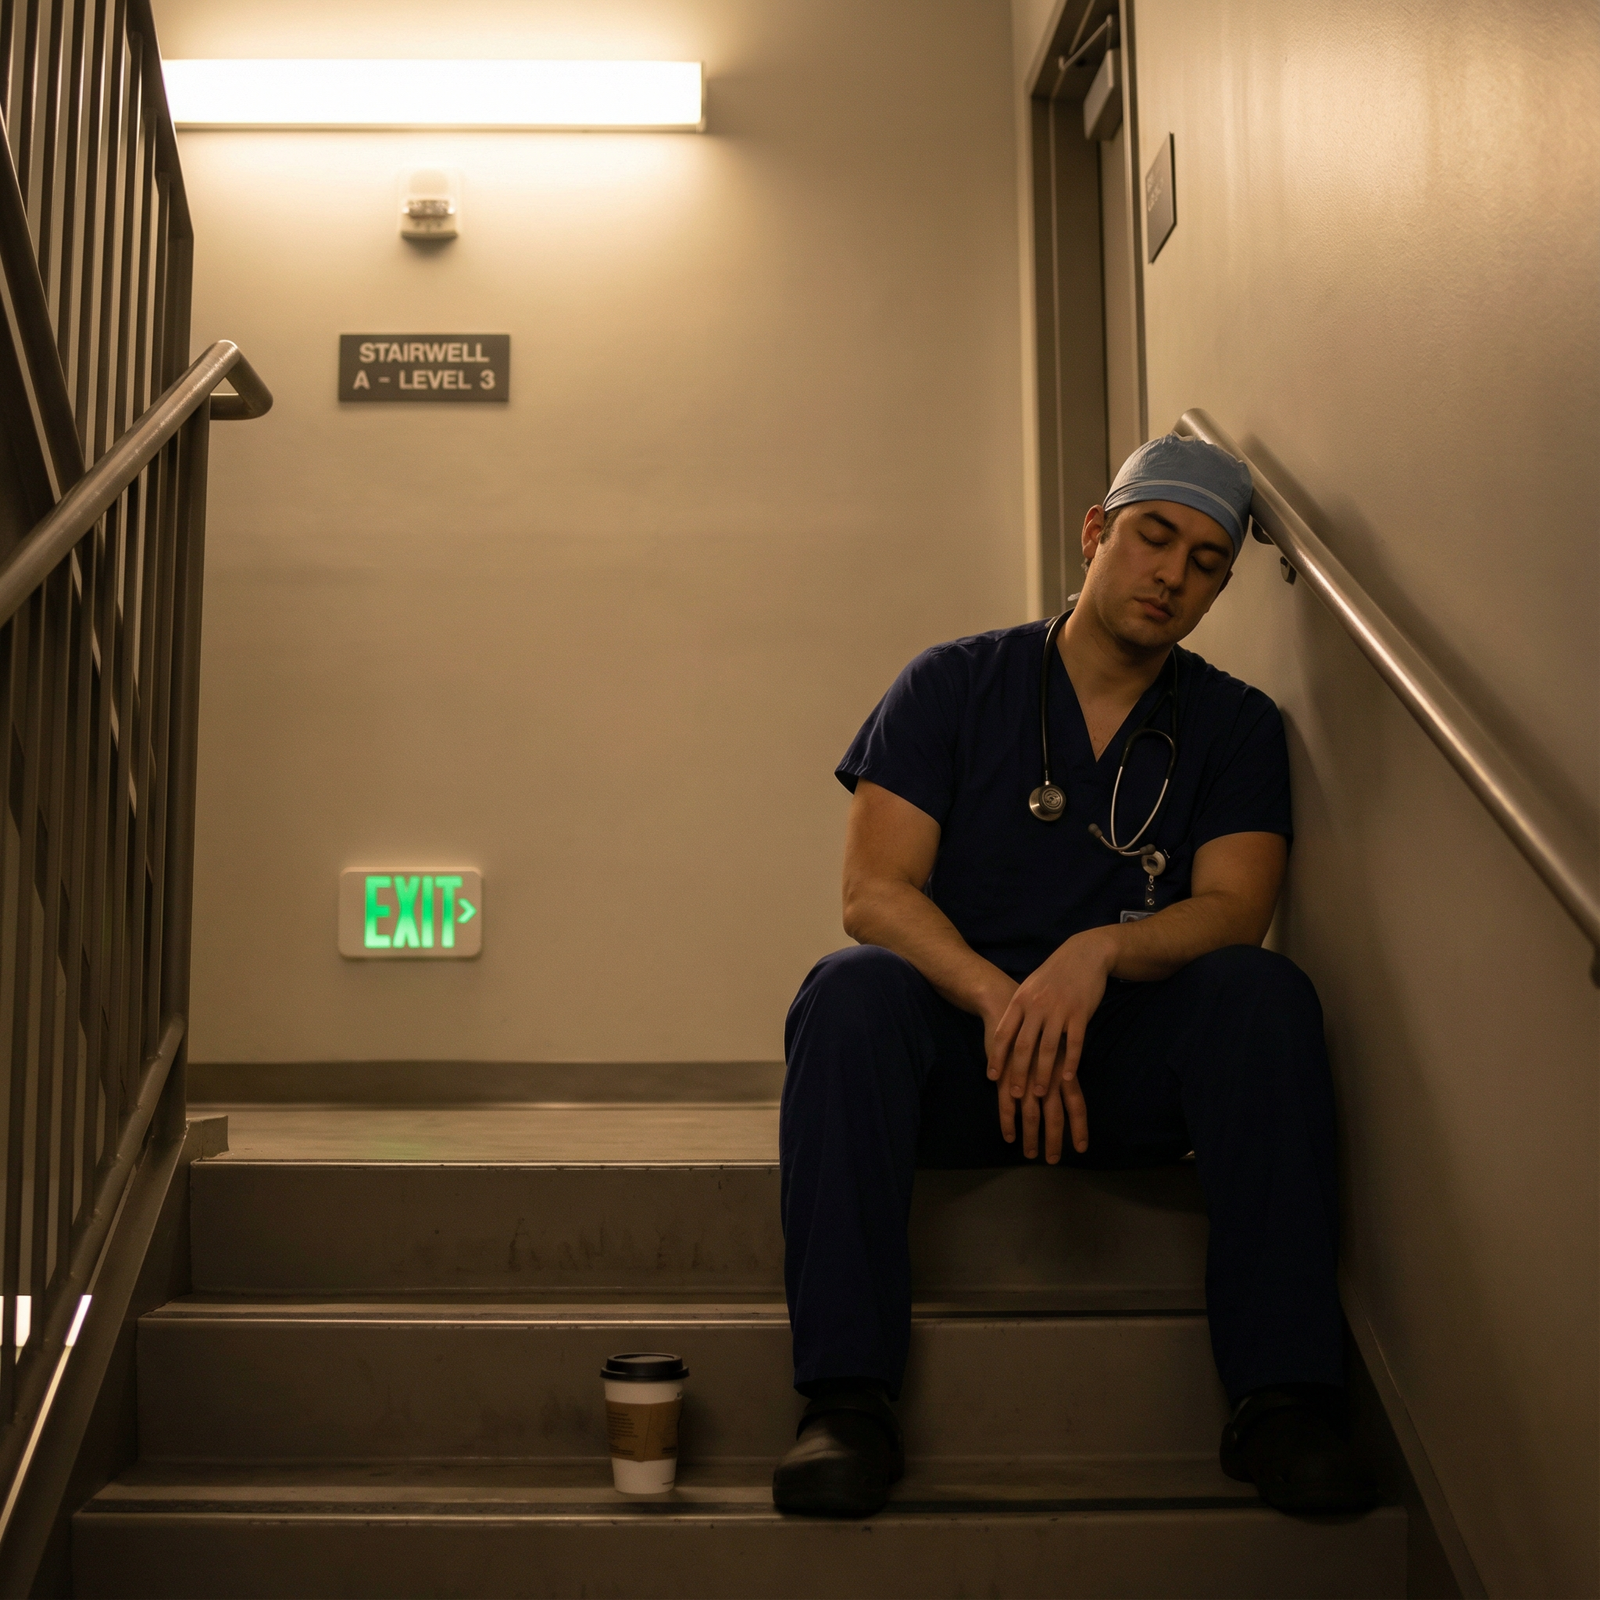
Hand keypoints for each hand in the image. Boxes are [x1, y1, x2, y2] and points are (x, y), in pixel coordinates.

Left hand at [986, 928, 1116, 1159]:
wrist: (1084, 954)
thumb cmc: (1053, 975)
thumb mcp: (1029, 987)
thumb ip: (1018, 1010)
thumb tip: (1002, 1036)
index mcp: (1021, 1000)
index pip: (1004, 1033)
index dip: (997, 1056)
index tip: (992, 1077)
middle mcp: (1038, 1006)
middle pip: (1024, 1045)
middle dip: (1018, 1072)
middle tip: (1014, 1094)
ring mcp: (1059, 1010)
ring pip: (1048, 1048)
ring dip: (1043, 1074)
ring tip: (1040, 1094)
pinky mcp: (1080, 1014)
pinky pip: (1074, 1043)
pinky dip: (1070, 1062)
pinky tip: (1067, 1078)